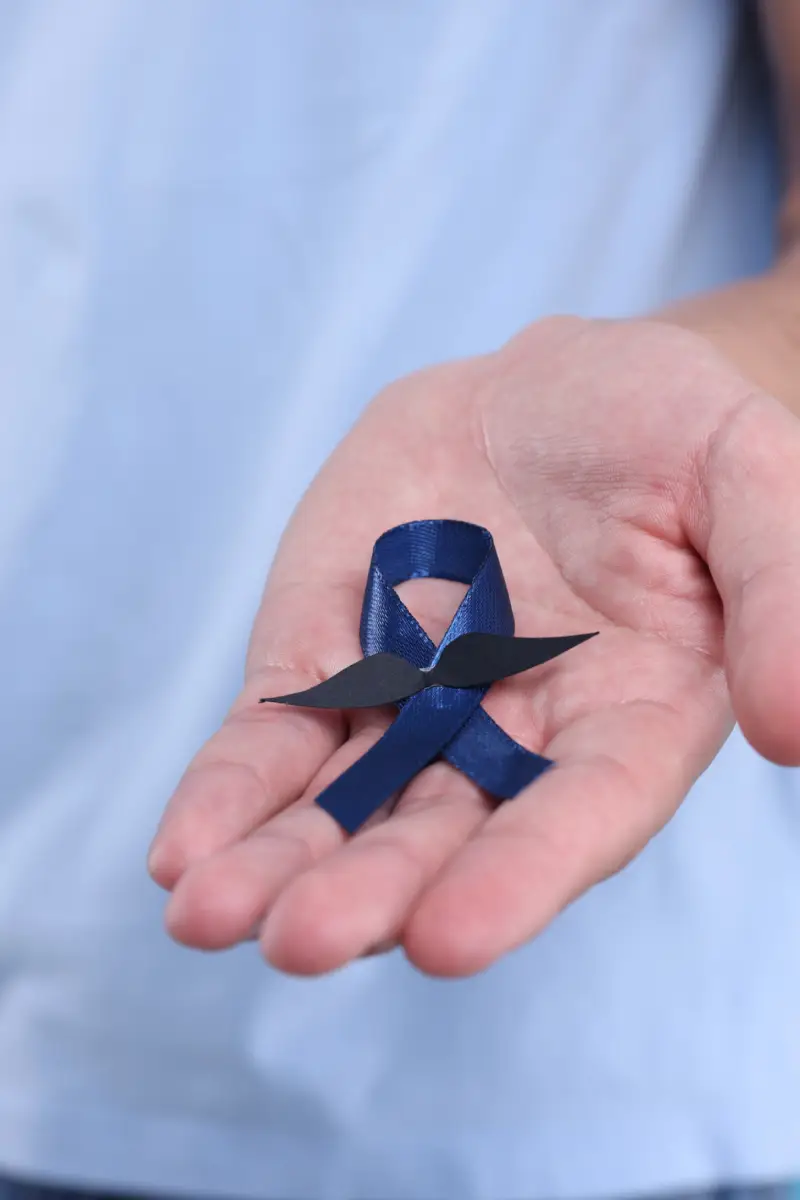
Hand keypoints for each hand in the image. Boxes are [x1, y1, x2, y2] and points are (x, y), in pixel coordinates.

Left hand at [148, 317, 799, 975]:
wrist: (550, 388)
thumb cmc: (665, 430)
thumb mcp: (747, 473)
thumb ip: (780, 589)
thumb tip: (792, 727)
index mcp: (630, 717)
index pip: (580, 816)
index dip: (521, 878)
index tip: (450, 937)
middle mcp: (516, 740)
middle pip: (443, 836)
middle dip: (371, 890)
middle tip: (301, 940)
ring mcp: (413, 705)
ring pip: (343, 806)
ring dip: (279, 865)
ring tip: (210, 915)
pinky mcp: (331, 657)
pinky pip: (275, 736)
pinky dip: (231, 790)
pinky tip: (183, 851)